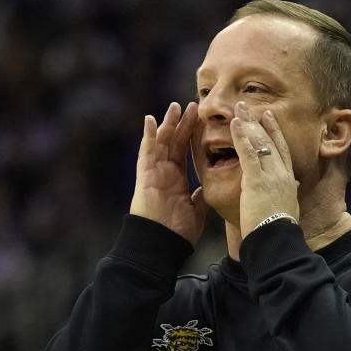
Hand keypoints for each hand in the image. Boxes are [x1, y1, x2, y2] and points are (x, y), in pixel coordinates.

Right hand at [130, 102, 208, 244]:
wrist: (162, 245)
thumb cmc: (177, 233)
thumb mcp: (195, 212)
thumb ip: (200, 198)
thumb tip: (206, 189)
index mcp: (176, 180)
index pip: (185, 151)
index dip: (192, 134)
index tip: (201, 119)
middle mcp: (164, 173)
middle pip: (174, 142)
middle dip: (183, 123)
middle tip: (193, 104)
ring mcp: (154, 173)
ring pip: (161, 143)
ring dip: (167, 124)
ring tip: (175, 106)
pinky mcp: (145, 176)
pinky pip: (146, 153)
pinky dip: (148, 136)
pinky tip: (150, 120)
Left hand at [231, 102, 299, 237]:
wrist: (276, 242)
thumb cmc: (278, 231)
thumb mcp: (287, 207)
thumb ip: (287, 194)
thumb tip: (292, 187)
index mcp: (288, 181)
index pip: (282, 150)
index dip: (275, 132)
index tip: (268, 117)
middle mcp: (282, 174)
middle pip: (271, 141)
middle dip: (260, 122)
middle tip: (250, 105)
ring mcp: (271, 176)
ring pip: (260, 143)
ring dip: (249, 123)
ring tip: (239, 107)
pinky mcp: (257, 181)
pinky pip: (248, 154)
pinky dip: (241, 137)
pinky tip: (235, 124)